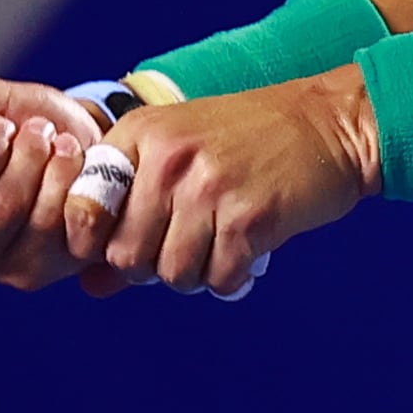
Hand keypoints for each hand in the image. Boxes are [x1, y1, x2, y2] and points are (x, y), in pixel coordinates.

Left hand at [65, 69, 381, 296]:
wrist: (331, 125)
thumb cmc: (249, 142)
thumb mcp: (179, 159)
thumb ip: (128, 217)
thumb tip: (88, 287)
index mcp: (140, 135)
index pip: (82, 210)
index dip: (97, 242)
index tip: (129, 241)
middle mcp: (168, 158)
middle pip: (125, 255)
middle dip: (152, 264)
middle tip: (186, 243)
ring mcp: (208, 187)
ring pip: (170, 273)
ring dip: (195, 272)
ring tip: (218, 244)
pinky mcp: (249, 216)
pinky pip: (217, 279)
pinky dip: (231, 276)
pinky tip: (245, 250)